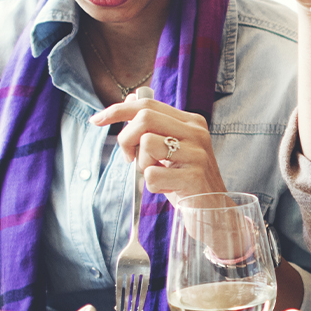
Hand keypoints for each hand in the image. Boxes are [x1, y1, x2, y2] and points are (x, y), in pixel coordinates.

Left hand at [92, 95, 225, 199]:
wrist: (214, 211)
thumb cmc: (187, 180)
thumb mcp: (172, 148)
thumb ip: (154, 125)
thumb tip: (131, 98)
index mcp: (191, 122)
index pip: (148, 104)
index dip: (118, 110)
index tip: (96, 120)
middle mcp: (196, 133)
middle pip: (144, 118)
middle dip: (126, 139)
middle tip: (130, 159)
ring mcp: (197, 154)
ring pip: (147, 144)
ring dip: (143, 165)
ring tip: (158, 175)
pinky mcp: (193, 177)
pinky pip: (152, 175)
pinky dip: (152, 186)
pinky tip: (168, 190)